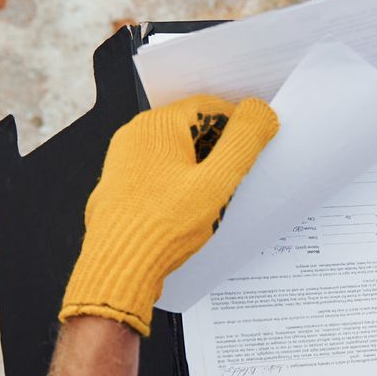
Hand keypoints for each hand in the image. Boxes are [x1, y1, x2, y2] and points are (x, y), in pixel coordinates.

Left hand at [59, 95, 277, 334]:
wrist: (118, 268)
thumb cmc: (165, 226)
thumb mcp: (218, 181)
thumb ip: (243, 141)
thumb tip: (259, 110)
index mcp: (158, 124)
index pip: (209, 106)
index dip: (237, 125)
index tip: (252, 151)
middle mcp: (134, 134)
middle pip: (189, 128)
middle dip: (217, 149)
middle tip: (235, 178)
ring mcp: (122, 160)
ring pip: (172, 152)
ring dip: (197, 168)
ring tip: (211, 199)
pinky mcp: (117, 185)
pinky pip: (154, 173)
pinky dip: (175, 183)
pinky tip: (184, 212)